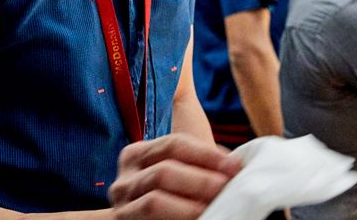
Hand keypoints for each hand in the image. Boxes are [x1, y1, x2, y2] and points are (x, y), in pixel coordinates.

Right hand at [109, 133, 241, 219]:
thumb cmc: (172, 198)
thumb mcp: (180, 173)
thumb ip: (199, 164)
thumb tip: (234, 164)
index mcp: (136, 155)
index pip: (173, 144)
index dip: (206, 154)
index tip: (234, 166)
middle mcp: (123, 179)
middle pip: (163, 171)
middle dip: (201, 180)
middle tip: (226, 189)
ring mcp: (122, 206)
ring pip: (154, 202)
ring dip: (191, 206)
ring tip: (215, 207)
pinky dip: (180, 218)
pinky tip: (201, 218)